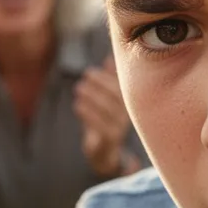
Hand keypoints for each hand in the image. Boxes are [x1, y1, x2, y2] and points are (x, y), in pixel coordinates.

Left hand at [74, 57, 132, 176]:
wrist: (105, 150)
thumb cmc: (106, 119)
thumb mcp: (108, 97)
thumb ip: (111, 78)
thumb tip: (110, 57)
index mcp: (129, 102)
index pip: (122, 87)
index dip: (106, 78)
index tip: (88, 72)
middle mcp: (129, 115)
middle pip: (118, 98)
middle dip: (99, 86)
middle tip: (83, 79)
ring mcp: (122, 128)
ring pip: (109, 112)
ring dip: (92, 98)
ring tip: (78, 90)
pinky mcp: (111, 141)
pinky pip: (102, 128)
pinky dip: (88, 114)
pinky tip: (78, 105)